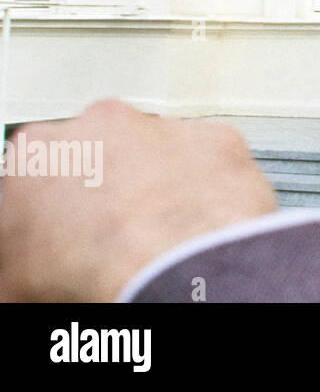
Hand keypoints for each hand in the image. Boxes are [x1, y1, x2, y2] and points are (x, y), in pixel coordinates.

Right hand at [0, 100, 276, 301]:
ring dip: (161, 186)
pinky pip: (211, 163)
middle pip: (104, 153)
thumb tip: (37, 266)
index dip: (55, 206)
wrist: (171, 273)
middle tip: (119, 236)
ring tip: (164, 237)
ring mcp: (163, 127)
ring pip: (159, 152)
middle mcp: (102, 124)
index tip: (68, 231)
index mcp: (39, 152)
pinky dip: (209, 190)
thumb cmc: (93, 274)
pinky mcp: (217, 139)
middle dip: (111, 188)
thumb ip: (25, 253)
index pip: (40, 172)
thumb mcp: (17, 279)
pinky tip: (200, 227)